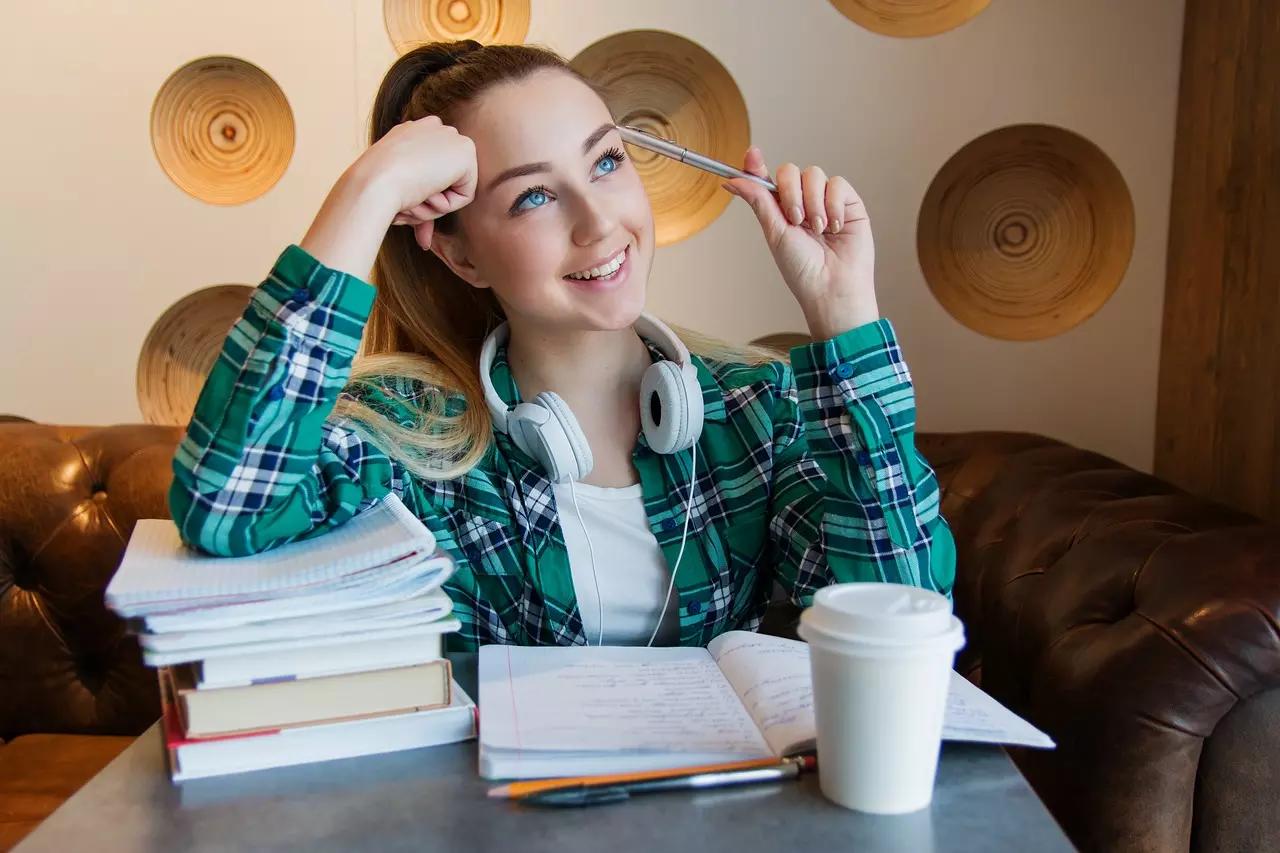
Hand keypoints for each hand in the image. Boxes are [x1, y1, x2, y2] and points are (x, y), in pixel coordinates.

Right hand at [351, 114, 478, 249]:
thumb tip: (425, 242)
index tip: (403, 201)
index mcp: (413, 132)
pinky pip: (466, 195)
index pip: (431, 172)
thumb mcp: (398, 193)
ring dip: (436, 205)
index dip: (421, 196)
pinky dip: (448, 204)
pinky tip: (428, 191)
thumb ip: (417, 208)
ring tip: (415, 194)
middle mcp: (433, 128)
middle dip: (429, 203)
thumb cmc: (377, 190)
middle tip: (406, 200)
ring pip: (455, 189)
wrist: (374, 181)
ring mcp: (450, 136)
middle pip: (445, 182)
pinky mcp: (465, 151)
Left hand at [721, 147, 878, 338]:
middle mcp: (802, 202)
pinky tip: (835, 227)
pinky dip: (834, 205)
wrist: (832, 286)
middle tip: (797, 220)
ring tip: (819, 229)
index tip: (752, 154)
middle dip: (791, 194)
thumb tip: (732, 180)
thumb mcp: (774, 233)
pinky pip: (837, 184)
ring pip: (814, 175)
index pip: (768, 179)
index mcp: (781, 210)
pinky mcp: (848, 202)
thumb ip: (758, 201)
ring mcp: (825, 201)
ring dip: (813, 203)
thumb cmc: (802, 269)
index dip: (757, 165)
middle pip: (791, 171)